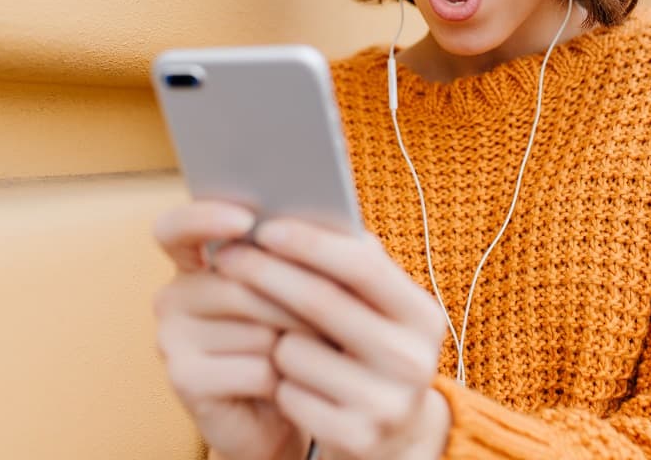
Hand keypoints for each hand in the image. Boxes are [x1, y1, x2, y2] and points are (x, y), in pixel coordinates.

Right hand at [152, 201, 311, 459]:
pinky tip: (290, 385)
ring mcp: (171, 339)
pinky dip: (287, 379)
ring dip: (300, 341)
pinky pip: (255, 368)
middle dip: (299, 298)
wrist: (283, 414)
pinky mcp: (185, 380)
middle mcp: (173, 297)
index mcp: (195, 264)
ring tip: (317, 351)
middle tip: (340, 312)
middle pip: (241, 283)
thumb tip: (332, 230)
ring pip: (255, 328)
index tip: (245, 219)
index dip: (204, 217)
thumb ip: (300, 256)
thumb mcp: (298, 291)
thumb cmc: (293, 341)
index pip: (176, 228)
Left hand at [212, 220, 451, 459]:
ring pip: (294, 350)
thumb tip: (301, 213)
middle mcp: (413, 359)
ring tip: (286, 343)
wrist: (395, 436)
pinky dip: (280, 383)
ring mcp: (386, 403)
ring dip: (275, 340)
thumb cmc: (372, 352)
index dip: (309, 242)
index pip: (361, 264)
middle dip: (266, 273)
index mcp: (423, 315)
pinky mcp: (355, 437)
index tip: (265, 227)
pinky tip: (293, 384)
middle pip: (321, 301)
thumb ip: (354, 266)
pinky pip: (288, 393)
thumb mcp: (381, 310)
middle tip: (228, 258)